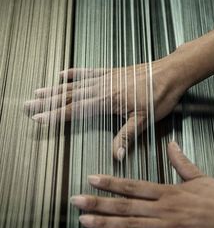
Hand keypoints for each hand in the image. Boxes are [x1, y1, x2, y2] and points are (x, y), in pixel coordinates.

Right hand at [25, 49, 189, 159]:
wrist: (171, 73)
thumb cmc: (160, 95)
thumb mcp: (144, 119)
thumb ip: (126, 136)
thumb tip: (116, 155)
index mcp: (107, 101)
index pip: (75, 110)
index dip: (55, 115)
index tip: (39, 118)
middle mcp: (102, 88)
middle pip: (68, 96)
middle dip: (47, 102)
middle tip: (29, 104)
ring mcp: (105, 79)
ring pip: (74, 85)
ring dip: (55, 89)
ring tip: (39, 92)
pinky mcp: (112, 73)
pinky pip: (88, 72)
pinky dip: (74, 73)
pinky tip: (63, 74)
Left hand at [71, 142, 213, 227]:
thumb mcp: (202, 178)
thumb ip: (182, 162)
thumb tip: (171, 144)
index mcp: (169, 192)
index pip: (133, 186)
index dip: (110, 182)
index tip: (91, 179)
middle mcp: (165, 210)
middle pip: (125, 206)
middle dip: (98, 203)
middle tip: (76, 201)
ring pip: (132, 227)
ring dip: (106, 224)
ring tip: (85, 221)